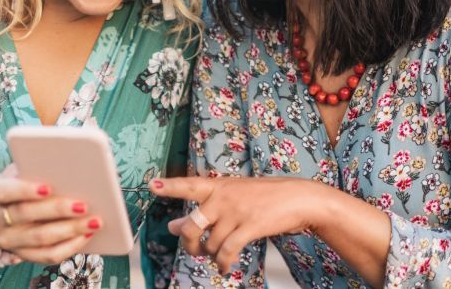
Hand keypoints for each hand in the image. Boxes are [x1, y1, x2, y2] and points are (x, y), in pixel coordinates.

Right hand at [0, 164, 101, 263]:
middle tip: (83, 205)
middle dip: (57, 210)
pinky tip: (87, 236)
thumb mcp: (14, 174)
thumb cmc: (14, 187)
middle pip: (26, 215)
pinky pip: (47, 255)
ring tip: (94, 222)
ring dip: (70, 230)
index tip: (48, 187)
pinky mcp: (23, 255)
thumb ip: (31, 168)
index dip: (24, 190)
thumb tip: (62, 163)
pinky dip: (69, 247)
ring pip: (40, 238)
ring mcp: (8, 241)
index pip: (4, 192)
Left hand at [149, 176, 327, 273]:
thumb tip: (174, 226)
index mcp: (217, 186)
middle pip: (192, 225)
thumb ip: (202, 210)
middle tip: (195, 250)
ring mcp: (237, 211)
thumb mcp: (231, 197)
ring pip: (210, 243)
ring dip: (211, 255)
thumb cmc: (263, 197)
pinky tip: (225, 265)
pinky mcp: (250, 226)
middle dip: (188, 244)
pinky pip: (227, 251)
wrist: (299, 198)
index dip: (169, 186)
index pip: (188, 185)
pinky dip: (223, 262)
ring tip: (218, 255)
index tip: (151, 185)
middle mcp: (223, 197)